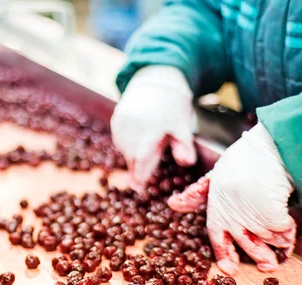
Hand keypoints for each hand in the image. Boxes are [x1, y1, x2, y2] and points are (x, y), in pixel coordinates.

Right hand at [111, 66, 197, 193]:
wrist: (156, 79)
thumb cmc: (173, 106)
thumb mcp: (183, 126)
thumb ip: (183, 146)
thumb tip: (186, 163)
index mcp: (149, 133)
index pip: (140, 163)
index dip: (140, 178)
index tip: (141, 188)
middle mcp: (131, 130)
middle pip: (131, 159)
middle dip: (138, 169)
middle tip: (145, 176)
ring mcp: (121, 125)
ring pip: (124, 150)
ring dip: (133, 157)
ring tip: (145, 152)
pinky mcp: (115, 120)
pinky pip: (119, 140)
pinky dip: (127, 145)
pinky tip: (138, 140)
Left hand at [168, 123, 295, 274]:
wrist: (266, 148)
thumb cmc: (241, 161)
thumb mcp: (214, 176)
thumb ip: (196, 194)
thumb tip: (172, 204)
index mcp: (217, 208)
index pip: (217, 236)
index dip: (223, 254)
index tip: (229, 270)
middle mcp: (232, 215)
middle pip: (245, 244)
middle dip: (259, 258)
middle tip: (269, 267)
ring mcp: (251, 215)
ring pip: (267, 238)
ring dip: (277, 243)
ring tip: (283, 248)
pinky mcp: (271, 212)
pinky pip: (282, 231)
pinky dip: (288, 231)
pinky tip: (288, 225)